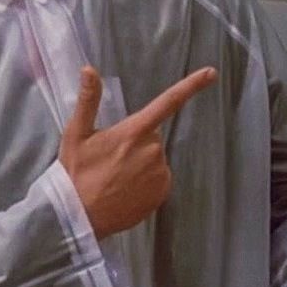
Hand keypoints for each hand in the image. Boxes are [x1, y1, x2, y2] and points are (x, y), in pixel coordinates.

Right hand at [59, 65, 216, 238]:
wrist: (77, 217)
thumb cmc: (75, 172)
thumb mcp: (76, 134)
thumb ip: (88, 100)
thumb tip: (89, 69)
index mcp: (133, 131)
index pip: (167, 103)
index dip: (191, 86)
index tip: (211, 73)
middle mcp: (153, 150)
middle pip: (151, 135)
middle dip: (135, 141)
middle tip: (110, 157)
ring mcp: (160, 173)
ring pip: (154, 158)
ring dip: (140, 162)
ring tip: (115, 176)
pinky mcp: (162, 194)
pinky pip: (157, 179)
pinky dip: (145, 181)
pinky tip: (125, 189)